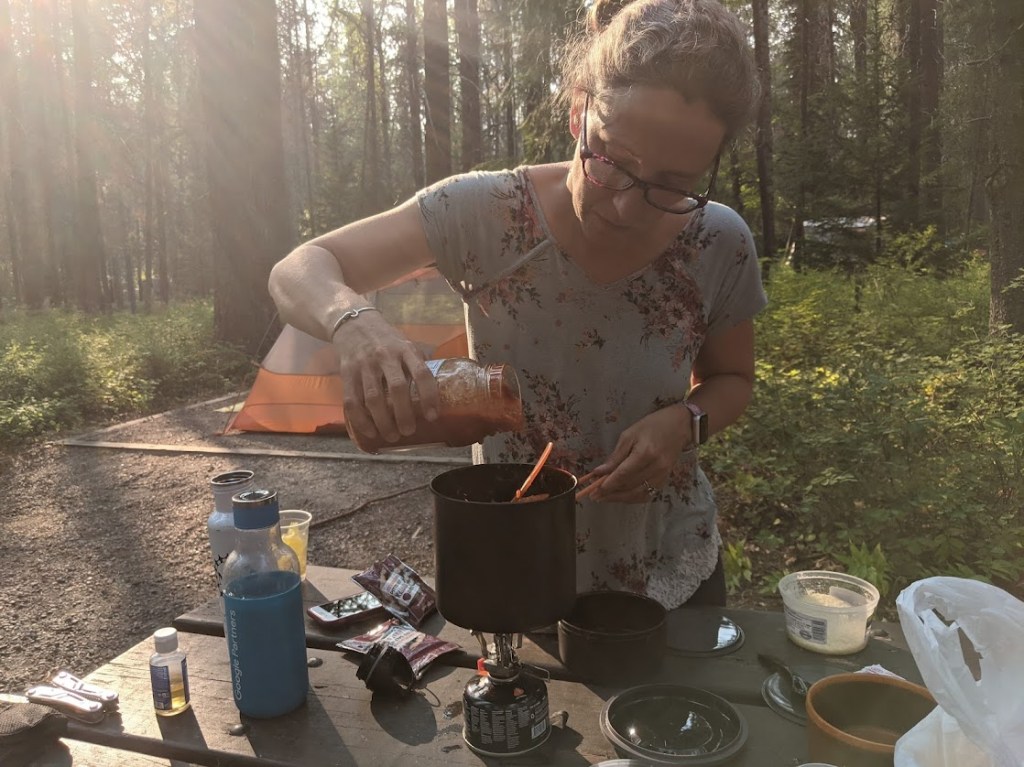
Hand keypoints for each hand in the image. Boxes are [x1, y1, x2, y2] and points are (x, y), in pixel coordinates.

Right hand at [333, 312, 440, 442]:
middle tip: (409, 431)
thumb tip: (436, 395)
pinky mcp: (347, 373)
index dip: (429, 397)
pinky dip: (361, 420)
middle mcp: (385, 356)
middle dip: (404, 414)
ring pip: (373, 398)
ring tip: (392, 436)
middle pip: (397, 388)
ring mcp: (364, 365)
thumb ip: (418, 365)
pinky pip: (352, 401)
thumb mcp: (406, 345)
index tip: (432, 417)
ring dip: (383, 422)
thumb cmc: (387, 341)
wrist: (354, 324)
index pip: (421, 374)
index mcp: (405, 349)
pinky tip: (370, 432)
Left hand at [580, 404, 690, 502]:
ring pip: (637, 494)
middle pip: (629, 486)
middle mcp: (655, 467)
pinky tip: (622, 496)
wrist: (679, 426)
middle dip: (610, 493)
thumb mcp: (629, 435)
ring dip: (620, 498)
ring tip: (605, 498)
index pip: (623, 474)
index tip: (594, 490)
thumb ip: (615, 456)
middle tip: (595, 496)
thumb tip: (599, 472)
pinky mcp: (665, 480)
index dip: (608, 484)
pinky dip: (632, 498)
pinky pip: (647, 495)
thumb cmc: (652, 426)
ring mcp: (662, 476)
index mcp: (645, 453)